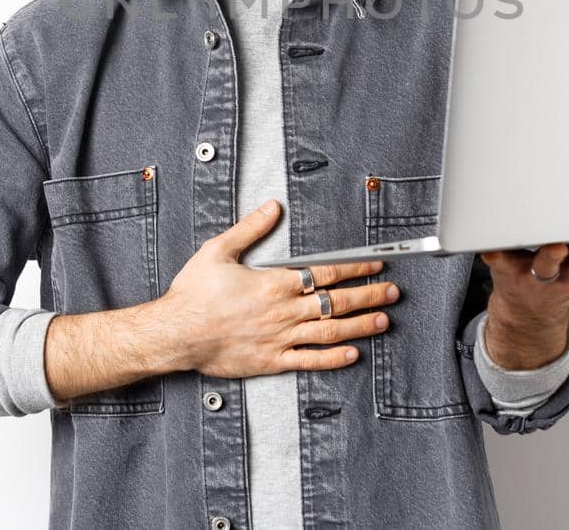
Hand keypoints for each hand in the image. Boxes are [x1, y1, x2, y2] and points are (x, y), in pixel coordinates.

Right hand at [156, 199, 400, 377]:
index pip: (327, 273)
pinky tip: (352, 354)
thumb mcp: (219, 250)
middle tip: (392, 292)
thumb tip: (272, 208)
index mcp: (276, 283)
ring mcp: (281, 338)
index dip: (355, 269)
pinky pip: (310, 361)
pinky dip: (334, 358)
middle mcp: (285, 311)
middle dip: (369, 295)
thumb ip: (250, 228)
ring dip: (361, 325)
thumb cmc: (194, 294)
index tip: (375, 266)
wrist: (176, 334)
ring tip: (383, 321)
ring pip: (331, 332)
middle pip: (337, 302)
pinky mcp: (272, 361)